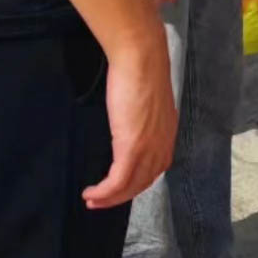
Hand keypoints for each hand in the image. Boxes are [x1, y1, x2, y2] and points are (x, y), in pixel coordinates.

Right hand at [82, 33, 175, 209]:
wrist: (141, 57)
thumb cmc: (139, 71)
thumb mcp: (145, 101)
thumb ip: (142, 117)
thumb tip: (130, 123)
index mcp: (167, 133)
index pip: (154, 168)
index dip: (135, 182)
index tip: (117, 187)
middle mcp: (163, 144)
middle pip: (143, 182)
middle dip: (121, 195)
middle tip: (100, 200)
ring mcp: (149, 147)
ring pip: (130, 186)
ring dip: (110, 198)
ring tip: (92, 200)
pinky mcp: (132, 147)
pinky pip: (118, 181)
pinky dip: (104, 192)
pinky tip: (90, 193)